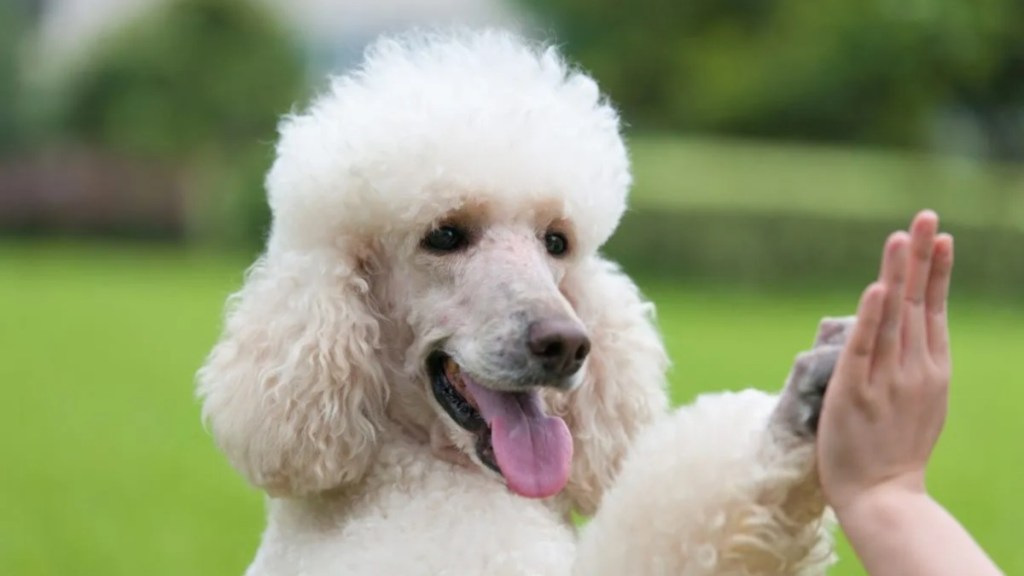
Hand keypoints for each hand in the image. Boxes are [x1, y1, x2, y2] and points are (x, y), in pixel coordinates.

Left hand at [816, 210, 953, 516]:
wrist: (882, 495)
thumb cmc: (894, 451)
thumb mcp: (918, 403)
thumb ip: (912, 367)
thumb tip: (903, 335)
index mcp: (931, 370)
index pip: (932, 310)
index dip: (936, 273)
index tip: (940, 237)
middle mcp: (913, 369)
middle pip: (917, 303)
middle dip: (921, 258)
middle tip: (925, 215)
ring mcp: (886, 380)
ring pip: (893, 318)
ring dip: (897, 276)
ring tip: (901, 238)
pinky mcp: (854, 393)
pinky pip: (864, 348)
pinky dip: (872, 317)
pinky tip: (878, 288)